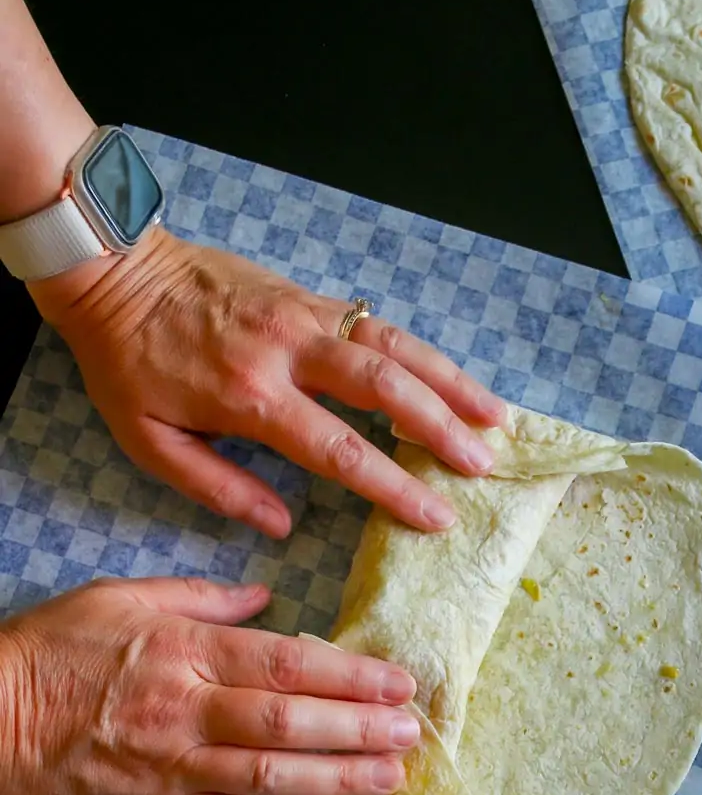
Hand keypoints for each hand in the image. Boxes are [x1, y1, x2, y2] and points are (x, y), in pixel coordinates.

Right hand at [0, 576, 421, 794]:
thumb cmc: (52, 652)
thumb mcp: (120, 598)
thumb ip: (200, 596)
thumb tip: (266, 596)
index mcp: (180, 652)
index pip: (282, 665)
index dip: (348, 677)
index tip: (398, 682)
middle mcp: (182, 711)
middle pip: (287, 724)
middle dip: (359, 730)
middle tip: (411, 732)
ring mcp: (170, 767)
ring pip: (269, 777)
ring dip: (339, 779)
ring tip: (392, 778)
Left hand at [27, 229, 506, 537]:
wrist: (113, 269)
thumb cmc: (128, 364)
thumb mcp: (148, 440)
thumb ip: (217, 486)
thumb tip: (282, 525)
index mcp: (251, 396)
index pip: (340, 450)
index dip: (395, 487)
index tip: (436, 516)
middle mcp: (289, 350)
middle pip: (385, 389)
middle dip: (442, 429)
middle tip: (483, 464)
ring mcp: (305, 314)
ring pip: (395, 346)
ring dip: (451, 381)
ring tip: (494, 416)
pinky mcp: (310, 296)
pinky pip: (379, 324)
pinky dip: (423, 352)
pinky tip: (453, 377)